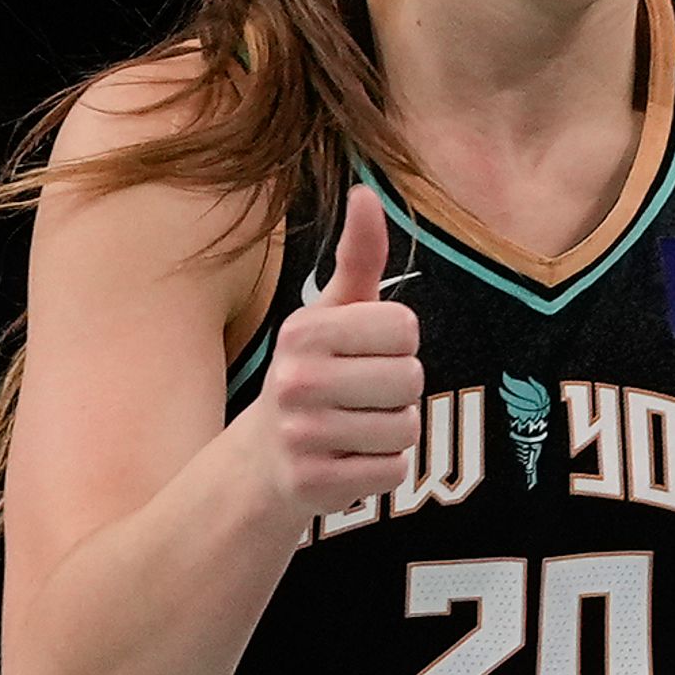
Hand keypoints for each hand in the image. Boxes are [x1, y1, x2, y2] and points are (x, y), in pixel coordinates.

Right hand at [253, 185, 422, 516]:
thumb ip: (357, 257)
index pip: (406, 329)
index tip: (363, 354)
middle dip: (398, 392)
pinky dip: (381, 469)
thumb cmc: (313, 373)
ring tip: (351, 428)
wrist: (263, 462)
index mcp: (304, 330)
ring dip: (391, 432)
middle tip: (359, 397)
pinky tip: (346, 461)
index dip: (397, 345)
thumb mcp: (332, 313)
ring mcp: (302, 435)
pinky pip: (394, 470)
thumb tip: (366, 191)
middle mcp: (296, 379)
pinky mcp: (315, 483)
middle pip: (411, 380)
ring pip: (406, 428)